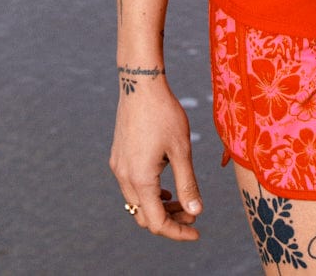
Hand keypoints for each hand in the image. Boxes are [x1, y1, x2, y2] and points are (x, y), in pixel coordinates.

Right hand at [110, 78, 203, 240]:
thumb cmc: (164, 113)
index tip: (197, 230)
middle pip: (145, 216)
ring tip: (182, 201)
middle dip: (170, 220)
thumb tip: (196, 211)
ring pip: (137, 202)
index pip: (157, 222)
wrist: (140, 83)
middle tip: (193, 214)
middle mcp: (124, 176)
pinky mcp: (118, 156)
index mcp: (140, 178)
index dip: (178, 232)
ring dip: (159, 207)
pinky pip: (131, 186)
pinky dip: (149, 194)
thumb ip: (187, 183)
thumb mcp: (181, 149)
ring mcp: (118, 166)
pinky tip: (165, 187)